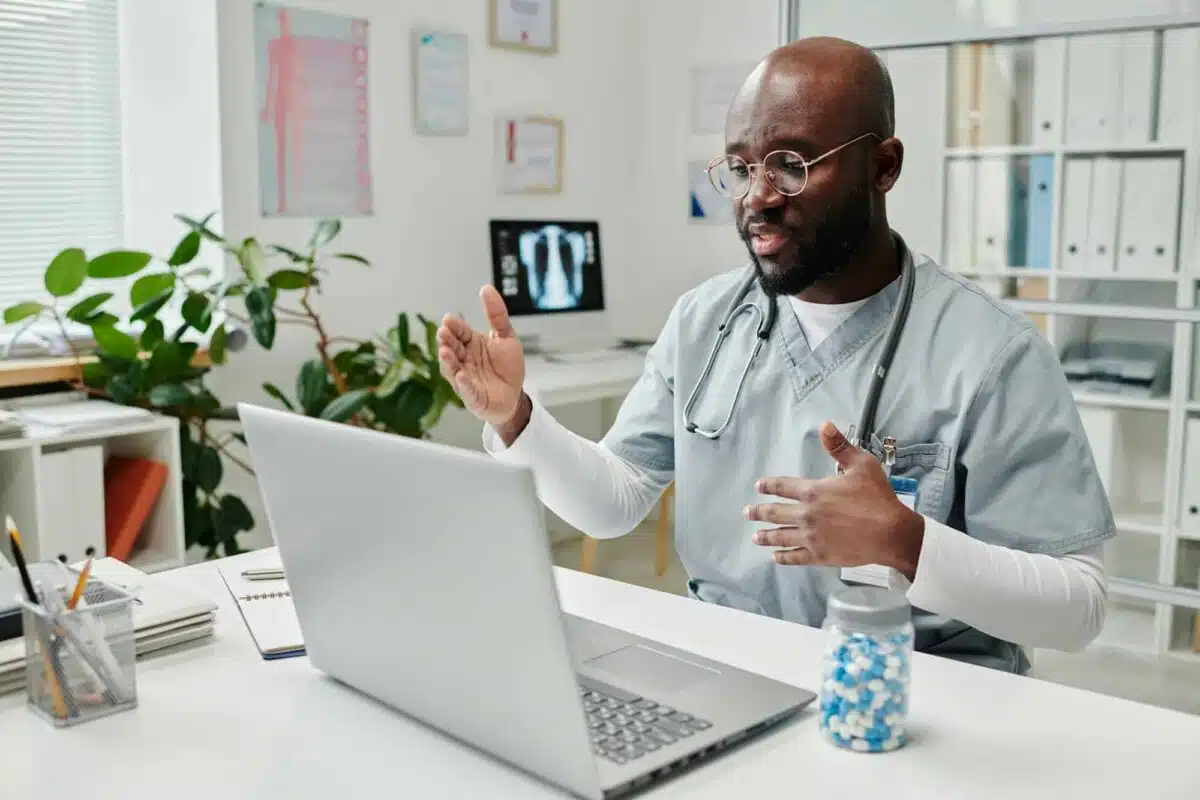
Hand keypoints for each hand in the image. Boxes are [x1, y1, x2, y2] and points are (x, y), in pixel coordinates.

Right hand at [437, 285, 525, 426]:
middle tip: (443, 332)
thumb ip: (496, 314)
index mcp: (470, 344)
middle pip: (452, 349)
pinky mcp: (472, 397)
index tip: (449, 319)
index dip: (454, 327)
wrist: (515, 394)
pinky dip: (463, 384)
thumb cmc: (507, 366)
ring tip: (445, 352)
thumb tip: (486, 288)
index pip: (460, 333)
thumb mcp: (506, 336)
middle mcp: (464, 360)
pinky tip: (461, 375)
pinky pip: (466, 391)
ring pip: (452, 369)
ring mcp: (465, 379)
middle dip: (446, 341)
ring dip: (448, 361)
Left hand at [744, 422, 924, 579]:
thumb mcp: (861, 465)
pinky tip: (776, 556)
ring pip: (781, 536)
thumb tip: (825, 426)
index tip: (759, 487)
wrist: (891, 533)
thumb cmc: (877, 498)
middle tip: (747, 513)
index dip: (769, 486)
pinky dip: (783, 557)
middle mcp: (806, 514)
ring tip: (755, 537)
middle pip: (775, 513)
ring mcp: (811, 537)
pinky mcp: (820, 556)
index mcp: (813, 492)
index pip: (783, 487)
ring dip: (766, 536)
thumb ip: (840, 446)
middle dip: (759, 512)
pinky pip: (796, 557)